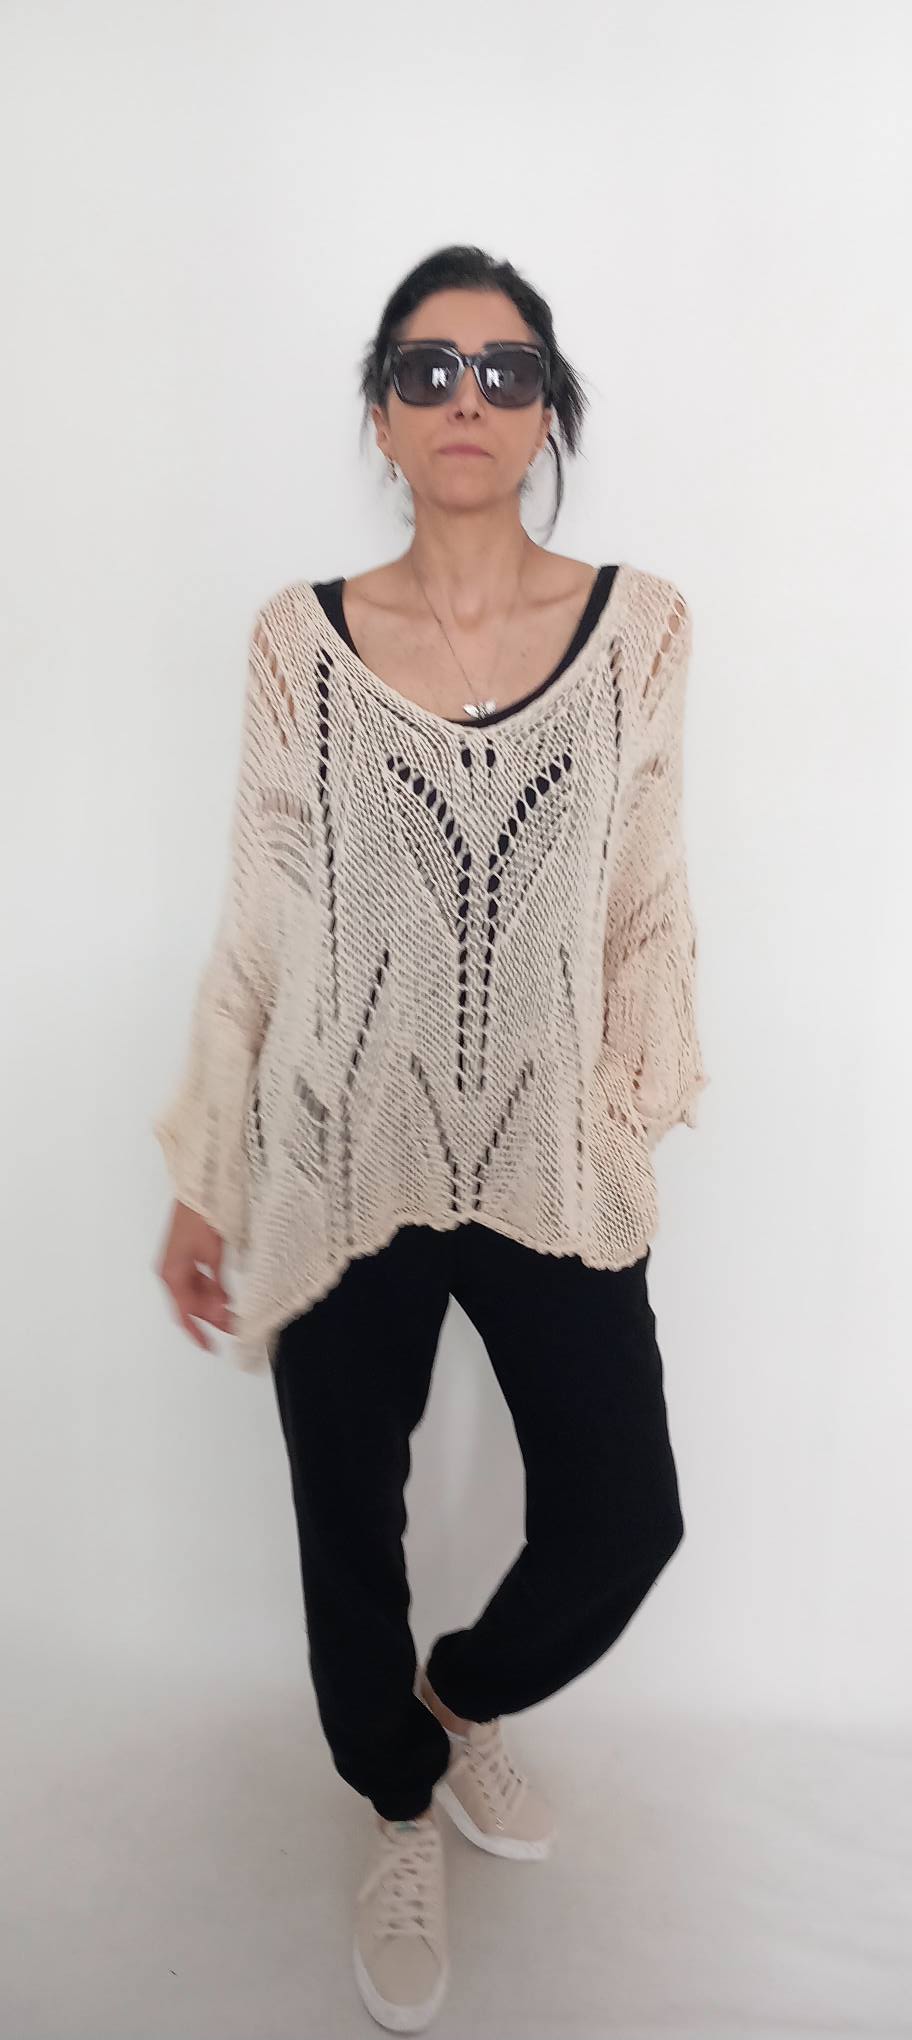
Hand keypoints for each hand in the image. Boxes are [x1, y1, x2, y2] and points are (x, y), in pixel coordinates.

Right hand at [155, 1201, 236, 1351]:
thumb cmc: (201, 1216)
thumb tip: (221, 1309)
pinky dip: (211, 1288)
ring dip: (212, 1303)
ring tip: (233, 1312)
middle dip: (211, 1317)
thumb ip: (217, 1285)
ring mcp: (177, 1262)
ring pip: (195, 1292)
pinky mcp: (186, 1253)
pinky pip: (197, 1279)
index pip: (184, 1313)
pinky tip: (225, 1293)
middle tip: (234, 1327)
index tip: (211, 1348)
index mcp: (172, 1273)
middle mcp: (170, 1270)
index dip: (197, 1332)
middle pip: (190, 1304)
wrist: (200, 1187)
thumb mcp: (213, 1255)